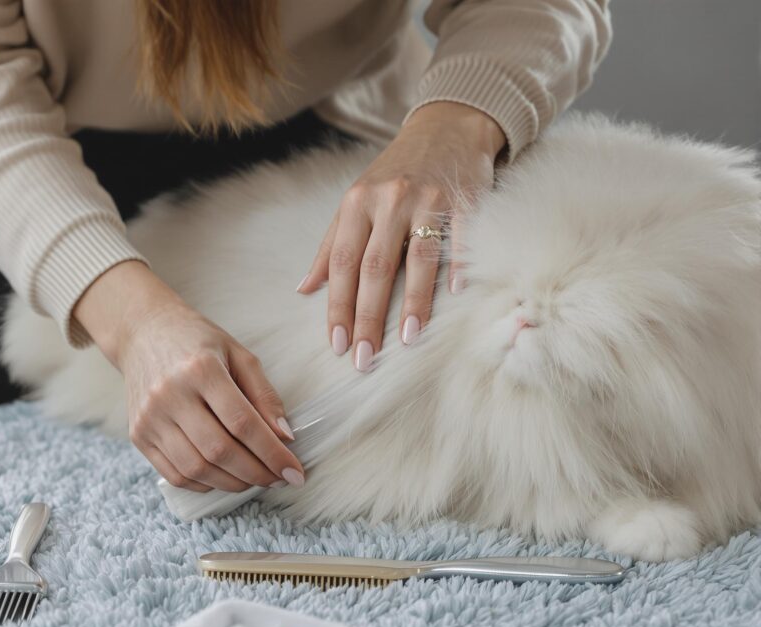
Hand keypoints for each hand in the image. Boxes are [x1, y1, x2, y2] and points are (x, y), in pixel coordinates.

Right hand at [75, 260, 303, 491]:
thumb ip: (264, 395)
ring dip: (233, 483)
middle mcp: (170, 395)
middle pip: (219, 450)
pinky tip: (225, 477)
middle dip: (257, 473)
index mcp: (200, 369)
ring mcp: (149, 418)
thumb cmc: (197, 342)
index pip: (243, 423)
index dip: (272, 453)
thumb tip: (285, 438)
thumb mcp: (238, 354)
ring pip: (196, 468)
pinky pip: (174, 474)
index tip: (294, 472)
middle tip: (279, 479)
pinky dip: (205, 484)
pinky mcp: (138, 435)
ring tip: (255, 479)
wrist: (142, 333)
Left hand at [297, 101, 505, 368]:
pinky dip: (456, 266)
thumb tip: (304, 289)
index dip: (338, 306)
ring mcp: (429, 199)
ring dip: (412, 302)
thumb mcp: (355, 201)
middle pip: (375, 268)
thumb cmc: (395, 172)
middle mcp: (390, 200)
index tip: (337, 344)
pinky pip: (460, 237)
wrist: (447, 126)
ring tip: (407, 339)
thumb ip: (330, 245)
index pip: (342, 264)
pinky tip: (451, 297)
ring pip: (417, 258)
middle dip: (368, 317)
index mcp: (357, 203)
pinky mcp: (465, 198)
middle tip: (365, 357)